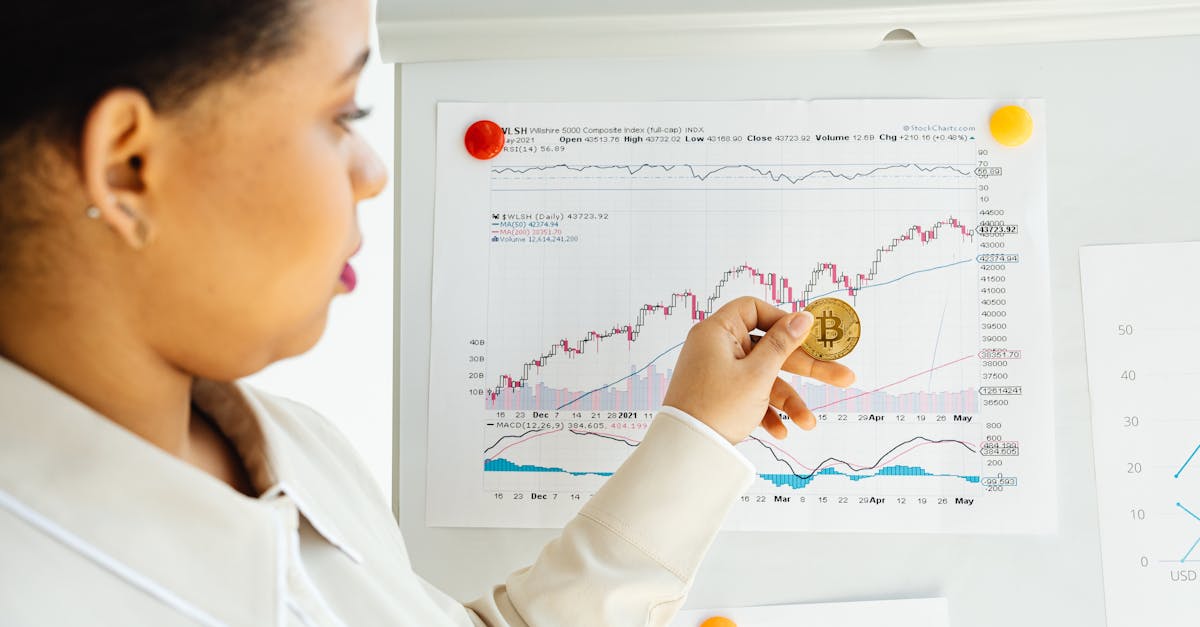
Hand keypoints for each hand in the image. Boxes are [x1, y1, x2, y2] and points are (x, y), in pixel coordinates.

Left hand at [662, 296, 855, 442]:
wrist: (687, 451)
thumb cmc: (717, 408)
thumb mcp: (758, 375)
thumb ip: (783, 344)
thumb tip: (803, 317)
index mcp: (717, 332)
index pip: (754, 310)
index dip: (783, 320)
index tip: (808, 335)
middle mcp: (716, 348)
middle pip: (769, 348)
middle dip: (805, 368)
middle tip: (842, 378)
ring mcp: (718, 373)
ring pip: (763, 377)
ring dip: (787, 401)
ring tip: (807, 423)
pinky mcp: (720, 395)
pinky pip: (749, 395)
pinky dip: (765, 411)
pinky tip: (780, 432)